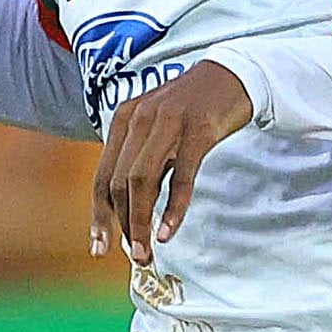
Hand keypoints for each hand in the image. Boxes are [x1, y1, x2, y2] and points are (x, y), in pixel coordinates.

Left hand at [90, 59, 252, 257]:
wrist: (232, 75)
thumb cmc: (192, 109)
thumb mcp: (155, 127)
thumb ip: (139, 158)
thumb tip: (127, 209)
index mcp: (123, 120)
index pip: (103, 177)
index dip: (99, 216)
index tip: (99, 248)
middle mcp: (139, 119)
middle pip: (120, 183)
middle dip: (123, 225)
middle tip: (135, 257)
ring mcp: (168, 123)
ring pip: (143, 182)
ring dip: (142, 222)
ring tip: (147, 251)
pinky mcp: (198, 130)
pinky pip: (181, 176)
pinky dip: (173, 207)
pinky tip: (169, 232)